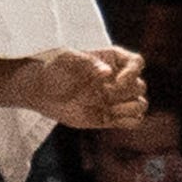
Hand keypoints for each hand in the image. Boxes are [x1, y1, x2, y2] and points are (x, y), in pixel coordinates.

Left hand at [22, 46, 147, 127]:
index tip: (117, 81)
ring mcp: (114, 99)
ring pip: (140, 105)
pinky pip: (132, 121)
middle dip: (125, 93)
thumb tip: (107, 73)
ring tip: (110, 110)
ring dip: (130, 109)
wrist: (41, 90)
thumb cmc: (54, 68)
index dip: (132, 72)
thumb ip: (87, 64)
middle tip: (104, 95)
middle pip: (139, 85)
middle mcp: (117, 79)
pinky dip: (129, 122)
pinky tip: (110, 117)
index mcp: (112, 60)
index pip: (137, 63)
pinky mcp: (109, 117)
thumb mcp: (66, 59)